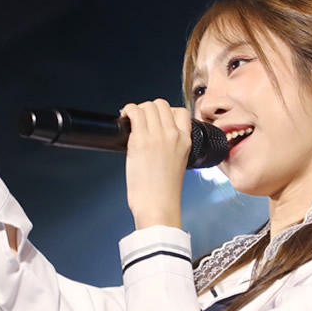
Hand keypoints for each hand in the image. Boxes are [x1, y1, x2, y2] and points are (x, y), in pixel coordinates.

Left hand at [120, 99, 191, 230]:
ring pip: (148, 106)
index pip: (180, 112)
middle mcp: (173, 135)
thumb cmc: (164, 192)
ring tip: (131, 119)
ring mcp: (157, 136)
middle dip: (149, 109)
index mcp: (186, 141)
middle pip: (162, 105)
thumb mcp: (178, 164)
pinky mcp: (140, 140)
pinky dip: (128, 110)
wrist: (158, 205)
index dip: (166, 112)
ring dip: (138, 109)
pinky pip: (135, 112)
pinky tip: (125, 116)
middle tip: (141, 119)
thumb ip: (171, 146)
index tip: (157, 119)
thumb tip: (155, 136)